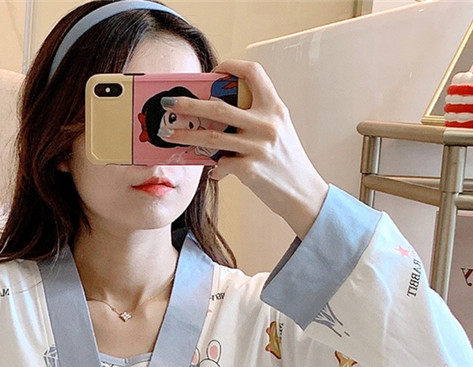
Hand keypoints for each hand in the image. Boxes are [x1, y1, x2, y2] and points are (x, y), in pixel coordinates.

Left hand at [162, 58, 329, 237]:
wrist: (303, 193)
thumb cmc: (287, 161)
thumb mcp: (279, 130)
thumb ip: (256, 117)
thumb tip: (219, 112)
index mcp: (275, 108)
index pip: (253, 73)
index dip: (232, 66)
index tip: (214, 71)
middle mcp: (266, 124)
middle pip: (218, 107)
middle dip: (188, 104)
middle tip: (169, 103)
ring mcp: (257, 146)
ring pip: (211, 137)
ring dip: (186, 135)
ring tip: (170, 134)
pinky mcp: (250, 169)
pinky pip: (221, 164)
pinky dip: (214, 168)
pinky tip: (214, 172)